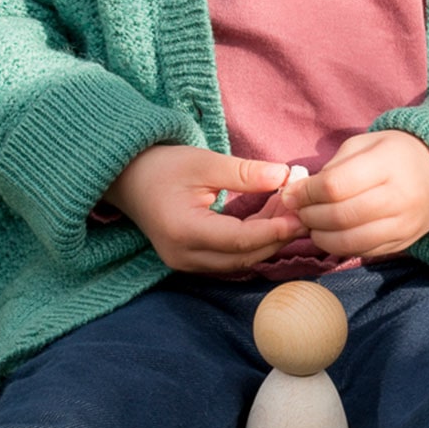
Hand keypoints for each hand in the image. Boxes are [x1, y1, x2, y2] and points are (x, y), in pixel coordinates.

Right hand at [103, 145, 305, 272]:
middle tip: (302, 211)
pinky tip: (270, 219)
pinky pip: (232, 258)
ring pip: (241, 260)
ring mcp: (187, 264)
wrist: (126, 180)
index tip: (300, 216)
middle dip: (277, 235)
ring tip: (288, 209)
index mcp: (184, 231)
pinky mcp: (192, 263)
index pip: (240, 240)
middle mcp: (185, 256)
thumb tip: (285, 175)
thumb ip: (244, 173)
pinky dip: (254, 242)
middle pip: (244, 255)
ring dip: (268, 239)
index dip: (274, 230)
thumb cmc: (160, 166)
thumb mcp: (203, 163)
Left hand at [279, 130, 428, 256]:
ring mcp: (402, 225)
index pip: (336, 186)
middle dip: (310, 216)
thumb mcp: (366, 145)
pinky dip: (338, 247)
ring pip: (349, 241)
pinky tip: (330, 233)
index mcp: (388, 164)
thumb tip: (297, 193)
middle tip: (298, 211)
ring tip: (311, 224)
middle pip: (340, 217)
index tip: (291, 193)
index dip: (306, 193)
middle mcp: (399, 198)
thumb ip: (333, 167)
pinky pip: (362, 252)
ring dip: (320, 236)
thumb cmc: (394, 155)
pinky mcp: (401, 244)